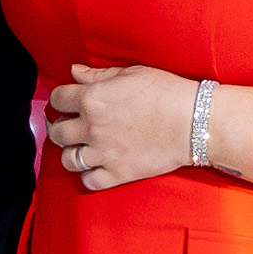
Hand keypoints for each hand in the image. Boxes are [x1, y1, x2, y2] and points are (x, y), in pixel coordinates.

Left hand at [46, 61, 196, 194]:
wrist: (194, 121)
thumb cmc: (166, 92)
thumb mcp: (131, 73)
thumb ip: (98, 75)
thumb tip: (74, 72)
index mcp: (92, 99)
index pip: (58, 99)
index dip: (61, 99)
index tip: (67, 102)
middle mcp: (92, 127)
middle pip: (57, 132)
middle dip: (60, 127)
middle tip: (70, 126)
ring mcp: (103, 153)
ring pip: (67, 159)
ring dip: (71, 153)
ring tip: (81, 148)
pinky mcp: (117, 173)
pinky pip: (88, 181)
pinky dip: (88, 176)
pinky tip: (96, 167)